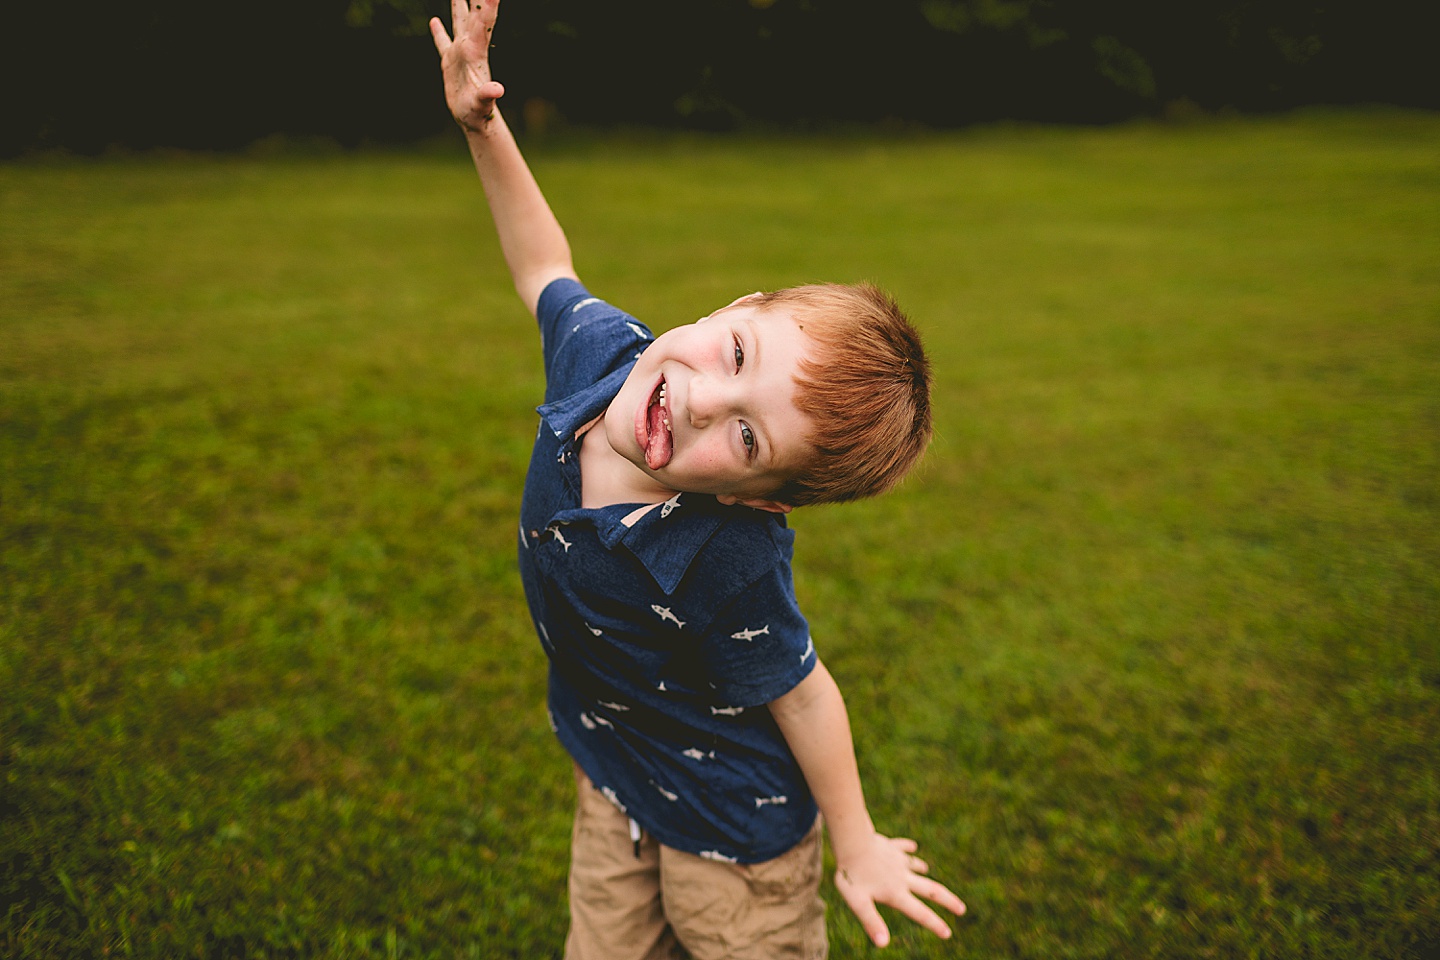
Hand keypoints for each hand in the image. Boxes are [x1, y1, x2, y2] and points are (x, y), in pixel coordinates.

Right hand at [430, 0, 505, 131]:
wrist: (474, 120)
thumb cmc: (478, 113)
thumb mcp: (482, 103)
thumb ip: (488, 94)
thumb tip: (498, 90)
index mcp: (476, 51)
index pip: (483, 22)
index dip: (487, 3)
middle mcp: (469, 47)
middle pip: (473, 15)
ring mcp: (460, 53)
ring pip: (459, 22)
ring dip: (459, 5)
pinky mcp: (450, 63)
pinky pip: (443, 42)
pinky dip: (439, 32)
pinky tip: (434, 20)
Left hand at [834, 832, 966, 947]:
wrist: (852, 841)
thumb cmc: (852, 875)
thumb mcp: (859, 903)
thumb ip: (871, 922)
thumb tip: (883, 944)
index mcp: (896, 893)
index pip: (919, 913)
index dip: (934, 924)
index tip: (948, 933)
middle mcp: (902, 877)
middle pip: (931, 890)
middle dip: (948, 900)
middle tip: (962, 909)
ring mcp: (898, 860)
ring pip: (917, 867)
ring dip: (924, 872)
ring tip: (927, 872)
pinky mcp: (891, 847)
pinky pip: (903, 847)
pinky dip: (908, 848)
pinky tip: (912, 847)